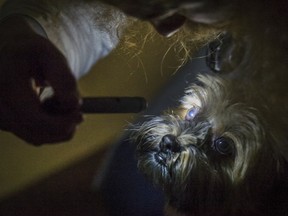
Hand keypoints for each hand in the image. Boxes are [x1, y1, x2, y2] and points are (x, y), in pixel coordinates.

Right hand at [0, 16, 82, 144]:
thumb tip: (73, 103)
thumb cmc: (30, 52)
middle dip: (62, 127)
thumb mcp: (50, 55)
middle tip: (78, 113)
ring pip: (34, 137)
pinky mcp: (3, 123)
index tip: (80, 116)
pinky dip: (47, 127)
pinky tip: (49, 108)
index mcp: (6, 83)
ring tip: (60, 103)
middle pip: (35, 133)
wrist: (6, 52)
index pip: (34, 117)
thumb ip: (64, 77)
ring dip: (56, 128)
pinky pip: (30, 135)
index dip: (61, 123)